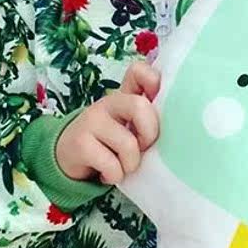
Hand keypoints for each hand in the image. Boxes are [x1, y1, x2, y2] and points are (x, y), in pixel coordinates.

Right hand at [55, 60, 160, 183]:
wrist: (68, 157)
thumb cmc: (110, 142)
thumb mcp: (129, 126)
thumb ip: (148, 117)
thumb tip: (179, 118)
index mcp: (124, 96)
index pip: (138, 72)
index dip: (153, 82)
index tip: (156, 104)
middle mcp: (108, 102)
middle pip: (140, 106)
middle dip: (149, 134)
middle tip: (142, 148)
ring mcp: (92, 121)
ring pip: (128, 144)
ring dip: (131, 164)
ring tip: (122, 166)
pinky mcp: (80, 143)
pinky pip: (111, 165)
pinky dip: (115, 176)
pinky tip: (107, 173)